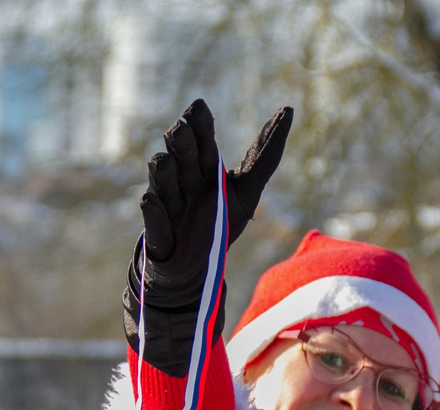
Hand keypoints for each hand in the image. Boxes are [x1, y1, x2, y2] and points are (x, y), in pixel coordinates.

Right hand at [123, 99, 292, 372]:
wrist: (196, 272)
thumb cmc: (219, 227)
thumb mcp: (246, 193)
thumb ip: (265, 156)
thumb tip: (288, 109)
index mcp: (203, 169)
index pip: (201, 140)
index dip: (199, 125)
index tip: (197, 107)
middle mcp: (182, 181)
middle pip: (180, 153)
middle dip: (180, 141)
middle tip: (180, 129)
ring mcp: (167, 204)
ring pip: (162, 178)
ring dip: (165, 171)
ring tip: (165, 162)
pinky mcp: (156, 232)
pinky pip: (152, 216)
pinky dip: (154, 210)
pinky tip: (152, 199)